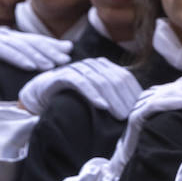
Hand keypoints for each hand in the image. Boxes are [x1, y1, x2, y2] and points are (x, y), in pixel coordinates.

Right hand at [0, 27, 72, 87]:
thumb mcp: (16, 67)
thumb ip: (38, 57)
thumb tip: (68, 48)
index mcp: (9, 38)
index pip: (34, 40)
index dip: (51, 46)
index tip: (68, 54)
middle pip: (27, 41)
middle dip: (47, 50)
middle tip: (63, 60)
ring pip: (16, 45)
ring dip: (34, 55)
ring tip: (49, 66)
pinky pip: (1, 50)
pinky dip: (16, 58)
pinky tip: (30, 67)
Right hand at [19, 58, 142, 119]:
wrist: (41, 94)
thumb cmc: (73, 97)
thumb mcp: (96, 96)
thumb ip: (112, 95)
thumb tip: (135, 103)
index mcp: (103, 66)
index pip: (125, 77)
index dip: (134, 92)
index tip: (139, 108)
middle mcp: (92, 64)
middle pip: (115, 79)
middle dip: (125, 98)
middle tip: (131, 116)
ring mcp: (78, 68)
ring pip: (101, 81)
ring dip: (113, 99)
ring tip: (120, 115)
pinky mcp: (64, 75)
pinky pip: (82, 83)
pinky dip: (93, 95)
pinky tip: (102, 106)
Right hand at [109, 76, 181, 169]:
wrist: (129, 159)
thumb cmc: (153, 141)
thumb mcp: (171, 120)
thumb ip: (179, 101)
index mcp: (159, 94)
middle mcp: (150, 96)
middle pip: (181, 89)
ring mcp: (142, 104)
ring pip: (171, 95)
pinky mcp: (137, 115)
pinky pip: (156, 105)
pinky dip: (173, 102)